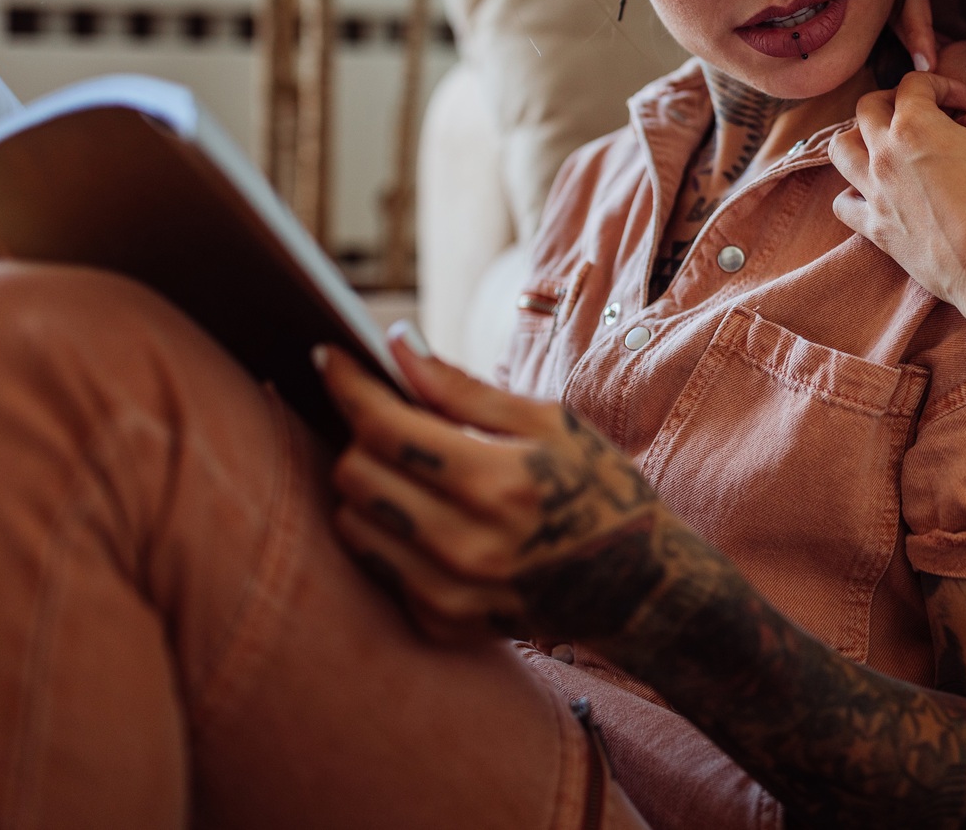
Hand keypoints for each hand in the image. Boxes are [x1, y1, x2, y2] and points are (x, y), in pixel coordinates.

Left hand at [320, 328, 676, 647]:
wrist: (639, 586)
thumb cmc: (598, 488)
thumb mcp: (549, 424)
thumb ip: (461, 388)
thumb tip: (395, 342)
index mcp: (500, 483)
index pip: (387, 428)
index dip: (348, 385)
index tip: (326, 354)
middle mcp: (469, 546)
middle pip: (356, 475)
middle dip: (360, 434)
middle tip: (389, 419)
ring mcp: (452, 594)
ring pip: (353, 524)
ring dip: (367, 486)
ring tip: (408, 471)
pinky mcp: (442, 624)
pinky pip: (377, 567)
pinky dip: (389, 534)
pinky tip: (429, 520)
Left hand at [829, 73, 965, 328]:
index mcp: (915, 126)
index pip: (914, 84)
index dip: (944, 84)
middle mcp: (884, 155)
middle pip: (867, 108)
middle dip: (896, 101)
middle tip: (924, 114)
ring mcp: (875, 194)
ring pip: (841, 150)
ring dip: (862, 138)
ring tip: (888, 146)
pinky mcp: (876, 230)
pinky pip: (843, 203)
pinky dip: (854, 191)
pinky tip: (879, 192)